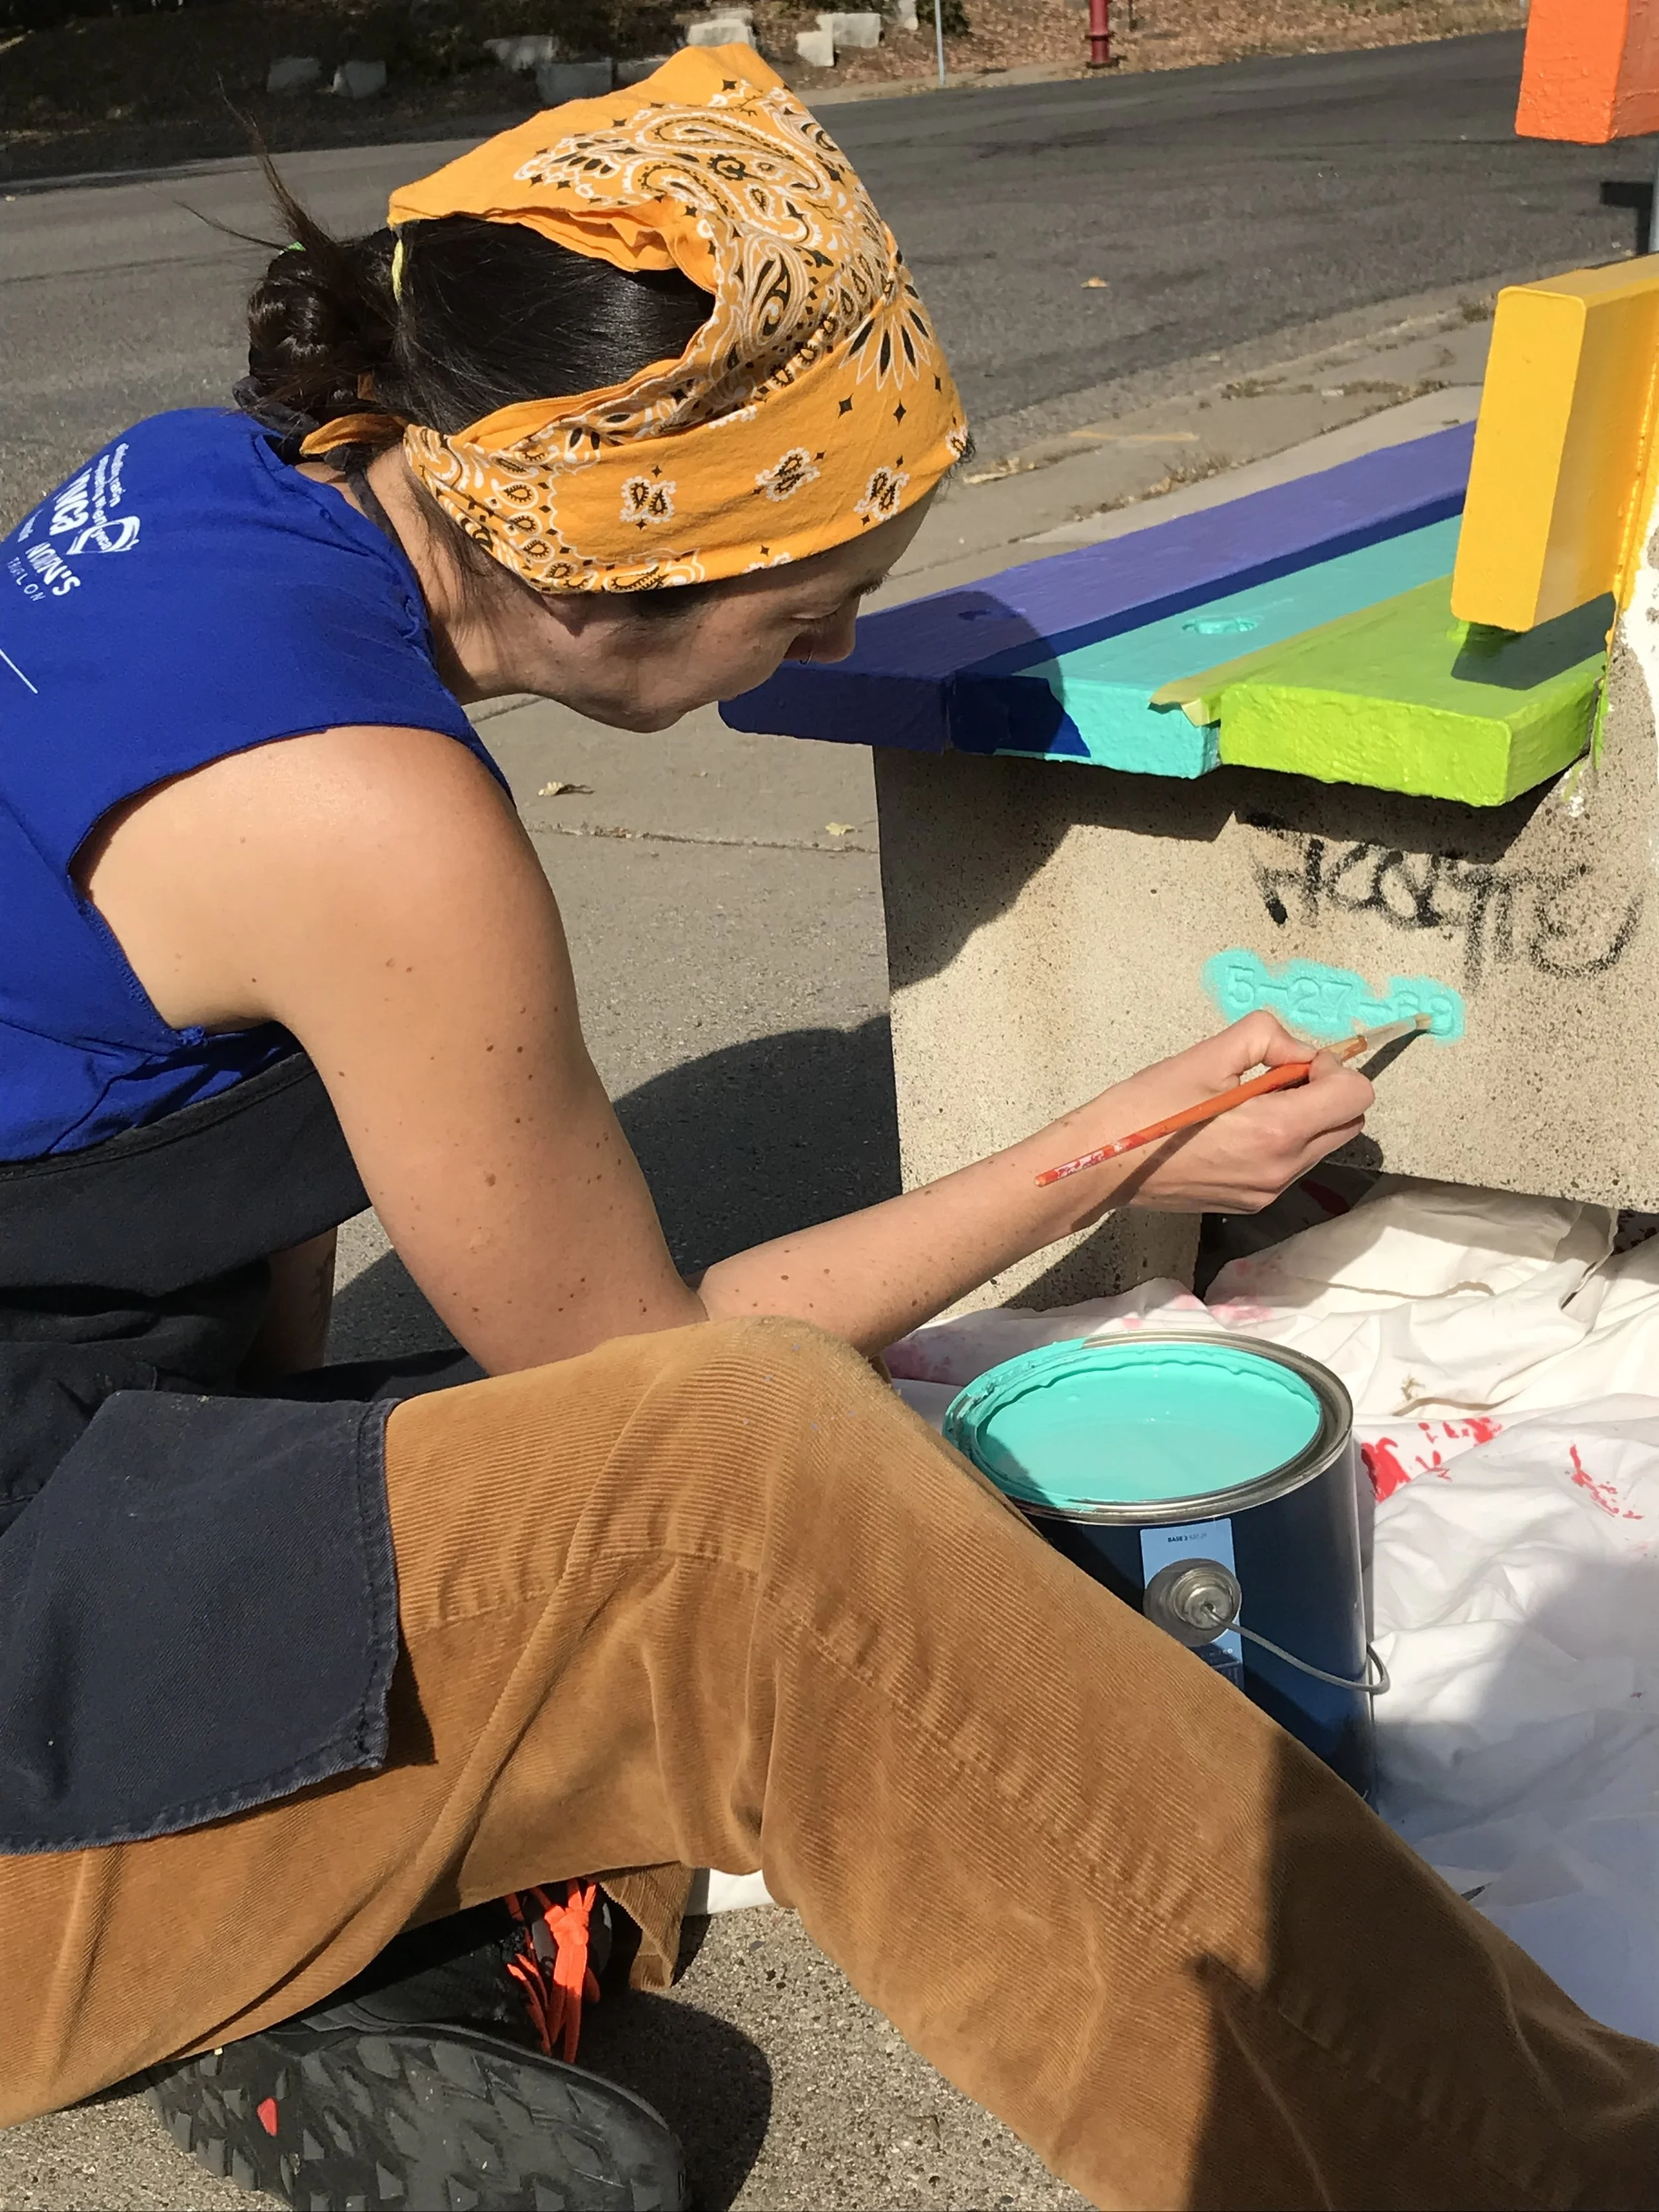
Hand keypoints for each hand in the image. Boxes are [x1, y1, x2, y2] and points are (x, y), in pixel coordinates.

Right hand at [1060, 1014, 1372, 1215]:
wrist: (1105, 1164)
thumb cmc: (1149, 1106)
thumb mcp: (1209, 1053)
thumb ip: (1267, 1037)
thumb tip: (1298, 1053)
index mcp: (1278, 1129)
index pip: (1356, 1096)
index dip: (1332, 1068)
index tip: (1290, 1062)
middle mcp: (1283, 1168)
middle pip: (1348, 1124)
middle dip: (1325, 1093)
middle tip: (1274, 1079)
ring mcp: (1269, 1191)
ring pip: (1323, 1145)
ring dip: (1305, 1117)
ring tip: (1250, 1104)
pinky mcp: (1252, 1202)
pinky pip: (1293, 1165)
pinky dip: (1283, 1140)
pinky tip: (1236, 1129)